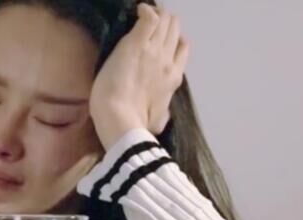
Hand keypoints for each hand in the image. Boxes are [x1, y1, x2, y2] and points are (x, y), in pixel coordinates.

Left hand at [90, 4, 188, 147]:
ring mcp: (153, 50)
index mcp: (173, 78)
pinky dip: (145, 11)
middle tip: (150, 26)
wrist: (120, 119)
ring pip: (165, 20)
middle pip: (175, 30)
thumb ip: (162, 114)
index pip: (182, 49)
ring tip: (144, 17)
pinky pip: (149, 17)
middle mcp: (167, 61)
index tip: (161, 41)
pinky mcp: (136, 44)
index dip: (174, 41)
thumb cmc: (136, 125)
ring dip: (156, 16)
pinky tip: (138, 11)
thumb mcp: (157, 123)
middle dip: (165, 24)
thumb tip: (163, 118)